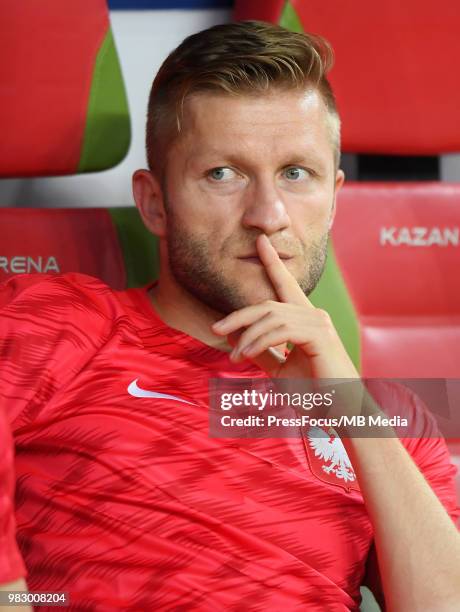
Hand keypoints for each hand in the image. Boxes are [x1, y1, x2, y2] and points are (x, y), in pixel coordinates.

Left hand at [212, 234, 358, 380]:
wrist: (339, 409)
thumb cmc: (313, 391)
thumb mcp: (279, 368)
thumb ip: (261, 351)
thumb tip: (234, 337)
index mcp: (305, 318)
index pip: (285, 285)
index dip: (272, 262)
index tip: (260, 242)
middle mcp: (314, 314)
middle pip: (267, 304)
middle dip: (239, 316)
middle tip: (215, 328)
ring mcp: (319, 322)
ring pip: (271, 317)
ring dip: (247, 337)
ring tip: (234, 358)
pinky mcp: (320, 334)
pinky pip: (280, 330)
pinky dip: (258, 342)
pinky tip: (247, 355)